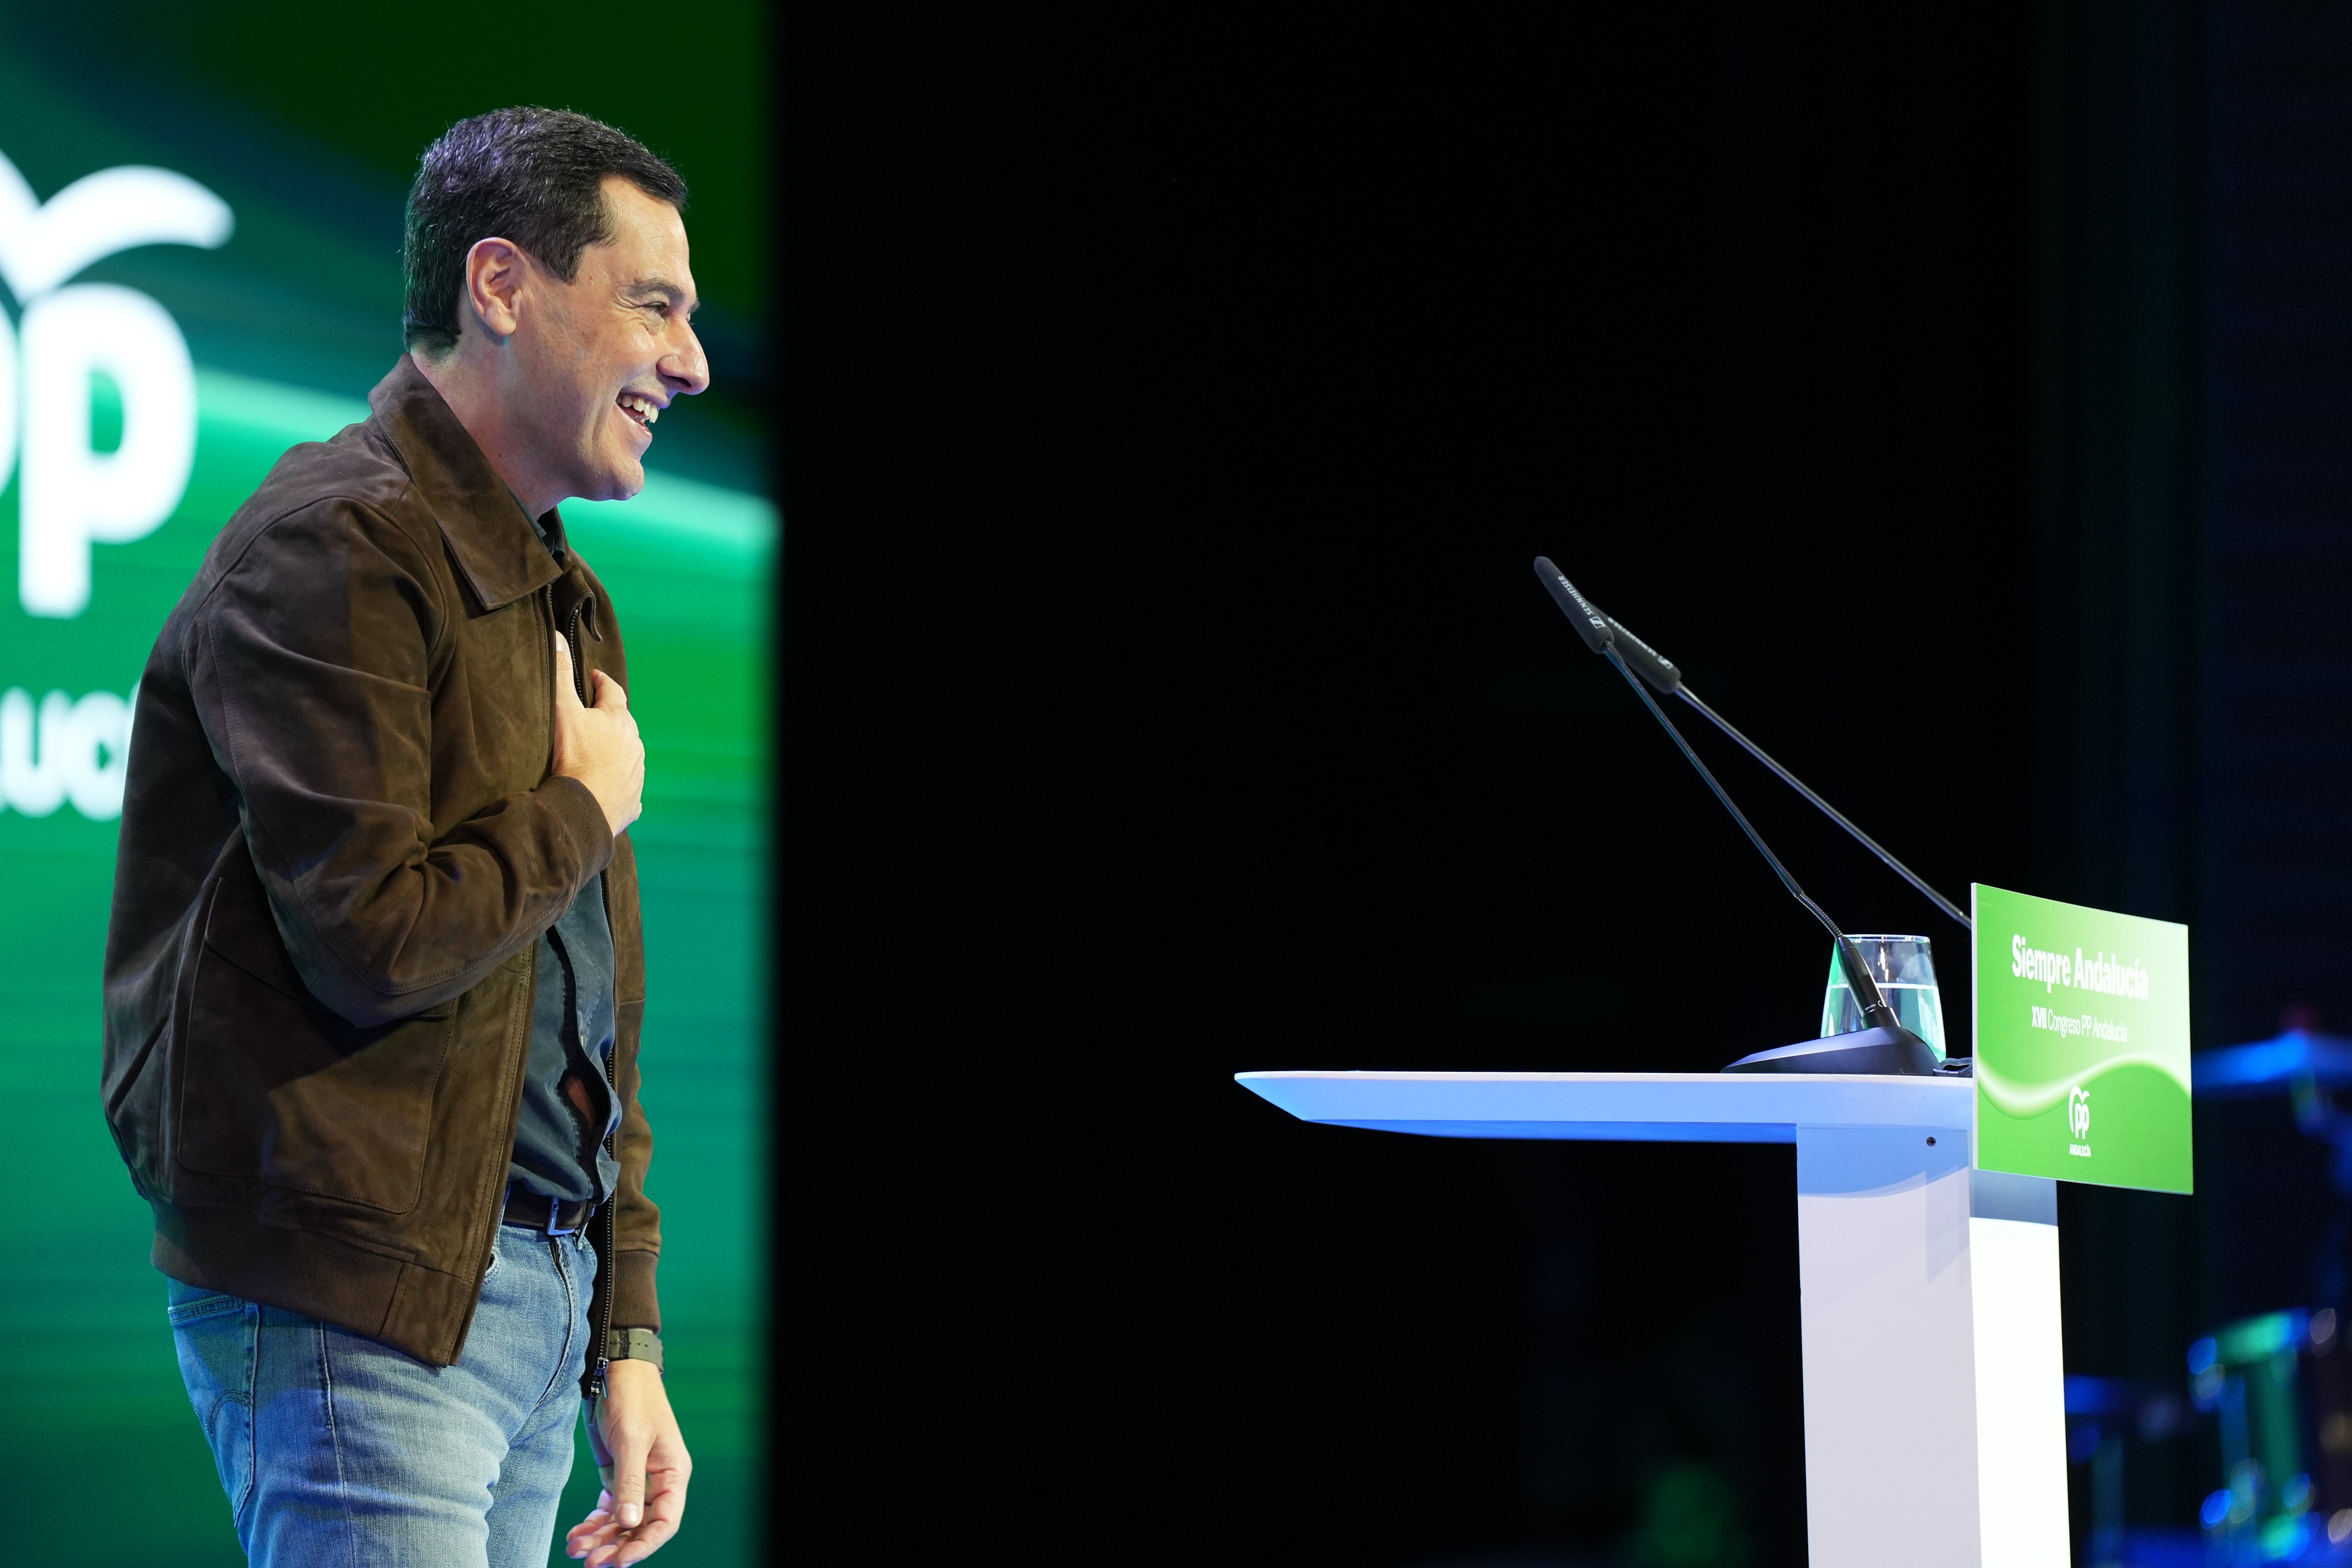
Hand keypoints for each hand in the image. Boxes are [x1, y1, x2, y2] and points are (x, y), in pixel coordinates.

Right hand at [551, 632, 643, 835]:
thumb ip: (561, 675)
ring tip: (597, 752)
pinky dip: (618, 783)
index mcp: (619, 719)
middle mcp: (634, 744)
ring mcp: (636, 773)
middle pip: (623, 723)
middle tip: (593, 717)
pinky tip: (607, 786)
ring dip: (615, 750)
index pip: (613, 691)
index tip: (594, 678)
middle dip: (609, 718)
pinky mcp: (633, 800)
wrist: (584, 808)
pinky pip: (627, 787)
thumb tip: (558, 637)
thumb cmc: (574, 757)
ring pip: (627, 754)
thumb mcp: (564, 711)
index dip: (602, 682)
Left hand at [567, 1359, 690, 1564]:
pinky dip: (593, 1523)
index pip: (665, 1522)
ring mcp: (636, 1480)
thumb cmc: (632, 1399)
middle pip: (640, 1526)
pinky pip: (608, 1509)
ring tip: (575, 1549)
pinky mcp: (616, 1474)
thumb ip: (630, 1483)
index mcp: (672, 1474)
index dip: (644, 1545)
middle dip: (616, 1546)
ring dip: (600, 1538)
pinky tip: (577, 1534)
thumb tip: (630, 1522)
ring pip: (621, 1521)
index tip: (619, 1561)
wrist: (615, 1370)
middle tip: (589, 1562)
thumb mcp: (632, 1440)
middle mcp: (656, 1481)